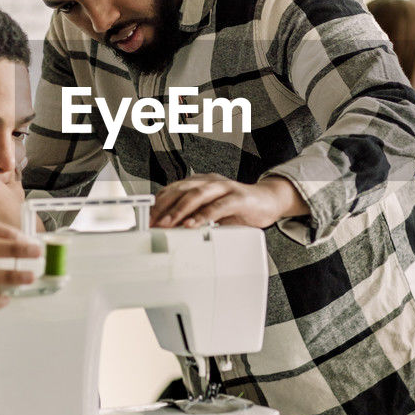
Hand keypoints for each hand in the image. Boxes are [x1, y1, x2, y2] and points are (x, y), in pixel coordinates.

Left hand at [150, 174, 307, 229]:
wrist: (268, 200)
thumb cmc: (238, 208)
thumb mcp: (211, 212)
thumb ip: (193, 217)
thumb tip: (170, 232)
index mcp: (200, 183)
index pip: (173, 190)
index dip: (157, 204)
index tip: (145, 220)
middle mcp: (210, 181)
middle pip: (180, 190)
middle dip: (163, 208)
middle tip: (152, 224)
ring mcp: (224, 187)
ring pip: (197, 195)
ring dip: (179, 210)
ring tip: (167, 224)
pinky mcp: (239, 197)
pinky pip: (218, 205)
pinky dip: (204, 215)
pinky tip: (193, 225)